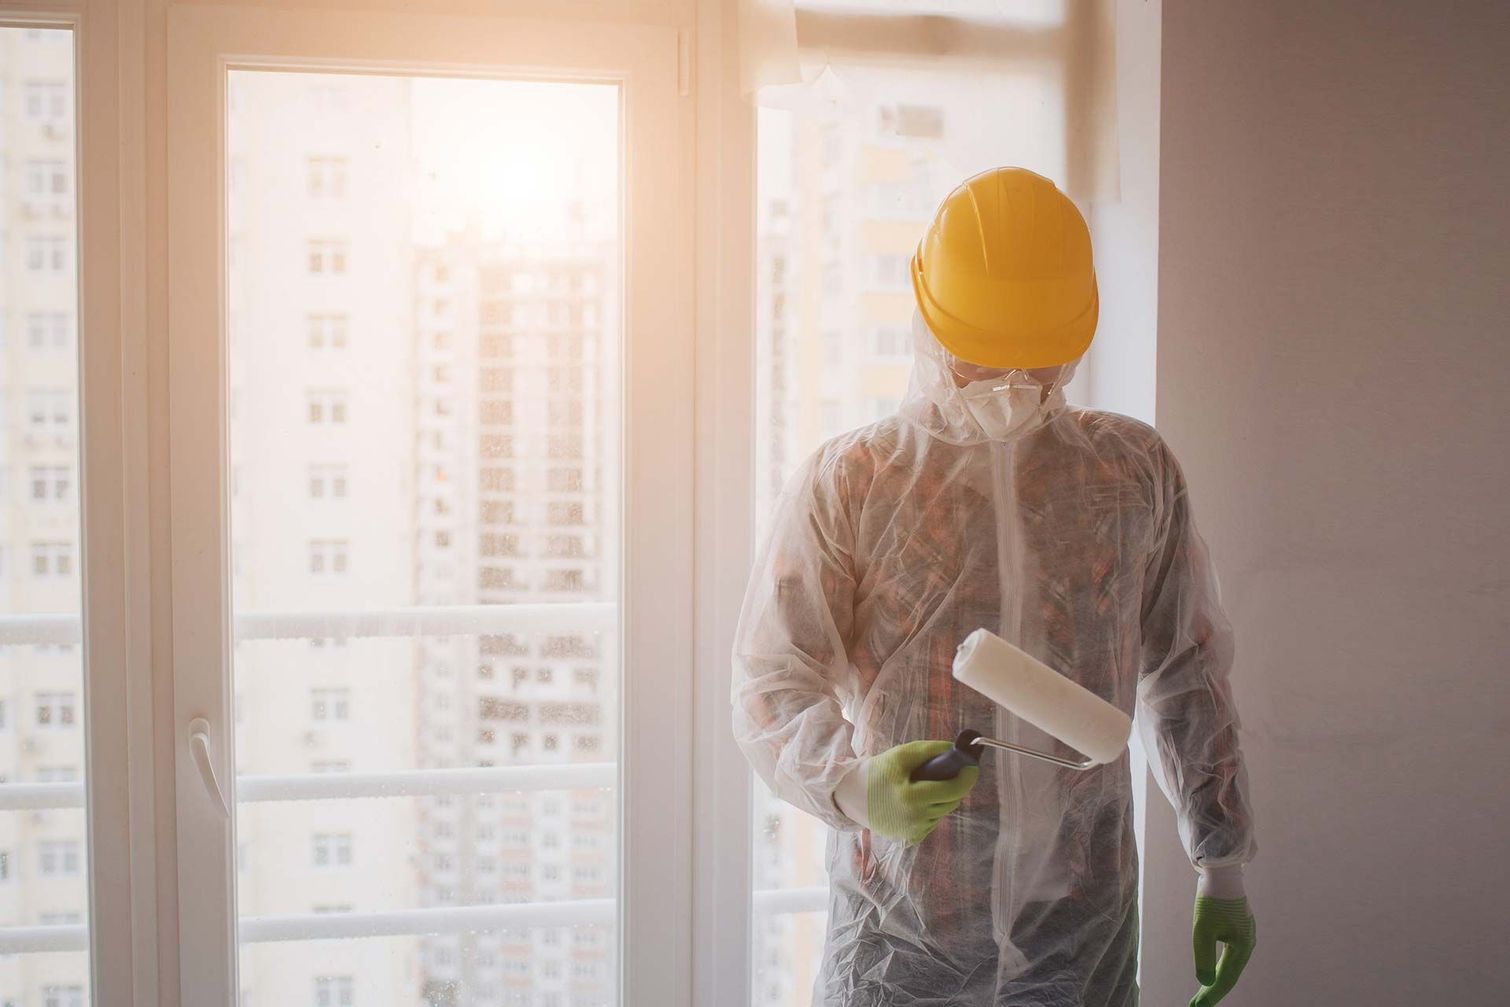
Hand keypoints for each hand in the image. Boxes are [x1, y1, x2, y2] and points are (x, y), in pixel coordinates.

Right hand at [839, 740, 978, 844]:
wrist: (851, 797)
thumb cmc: (876, 773)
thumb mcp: (901, 755)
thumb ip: (930, 750)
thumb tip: (956, 750)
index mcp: (912, 799)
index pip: (952, 789)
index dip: (967, 777)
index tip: (972, 766)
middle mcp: (915, 820)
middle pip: (951, 801)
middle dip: (955, 785)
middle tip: (948, 771)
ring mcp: (914, 832)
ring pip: (943, 811)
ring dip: (942, 797)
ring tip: (926, 785)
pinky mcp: (911, 838)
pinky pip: (932, 821)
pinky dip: (931, 809)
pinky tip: (917, 800)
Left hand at [1190, 896, 1255, 1005]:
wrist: (1221, 872)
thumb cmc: (1211, 899)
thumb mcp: (1203, 930)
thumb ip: (1203, 957)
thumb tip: (1205, 983)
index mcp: (1242, 946)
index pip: (1225, 979)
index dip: (1211, 995)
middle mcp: (1247, 944)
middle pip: (1229, 974)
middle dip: (1213, 991)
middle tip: (1196, 1005)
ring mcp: (1245, 936)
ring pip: (1230, 965)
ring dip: (1217, 980)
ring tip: (1203, 995)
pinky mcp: (1239, 929)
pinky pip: (1230, 955)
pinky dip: (1220, 966)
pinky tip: (1214, 972)